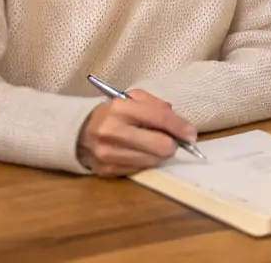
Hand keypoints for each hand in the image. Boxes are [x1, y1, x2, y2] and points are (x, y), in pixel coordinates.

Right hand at [76, 89, 197, 177]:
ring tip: (151, 145)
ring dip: (158, 154)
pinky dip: (145, 162)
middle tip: (171, 140)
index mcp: (119, 108)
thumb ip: (156, 105)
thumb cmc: (112, 113)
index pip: (159, 118)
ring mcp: (108, 154)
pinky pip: (140, 170)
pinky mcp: (107, 171)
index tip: (191, 134)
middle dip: (172, 144)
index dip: (180, 127)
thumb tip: (179, 122)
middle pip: (160, 146)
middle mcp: (112, 131)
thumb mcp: (131, 99)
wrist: (79, 132)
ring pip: (153, 161)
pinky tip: (138, 153)